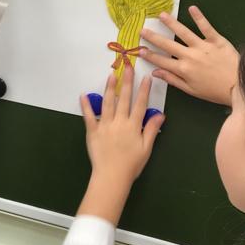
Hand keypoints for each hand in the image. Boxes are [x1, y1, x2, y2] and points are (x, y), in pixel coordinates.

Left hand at [76, 67, 163, 225]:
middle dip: (127, 82)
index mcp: (133, 126)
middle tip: (128, 68)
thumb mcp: (146, 148)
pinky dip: (86, 105)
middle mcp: (119, 122)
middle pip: (124, 99)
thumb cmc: (131, 164)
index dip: (144, 90)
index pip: (140, 104)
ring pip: (107, 103)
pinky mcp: (92, 131)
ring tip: (111, 76)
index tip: (146, 77)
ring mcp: (105, 125)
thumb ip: (151, 129)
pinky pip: (89, 116)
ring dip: (109, 88)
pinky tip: (84, 95)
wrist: (112, 176)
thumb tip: (160, 114)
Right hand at [139, 5, 238, 105]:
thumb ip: (173, 80)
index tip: (139, 50)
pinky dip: (199, 17)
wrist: (240, 87)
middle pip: (168, 45)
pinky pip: (206, 27)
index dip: (149, 55)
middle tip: (142, 30)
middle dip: (153, 37)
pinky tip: (191, 8)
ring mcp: (203, 47)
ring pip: (184, 32)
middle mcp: (190, 56)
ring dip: (171, 23)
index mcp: (183, 70)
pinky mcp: (217, 41)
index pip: (161, 61)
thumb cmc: (215, 91)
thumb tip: (155, 73)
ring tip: (162, 15)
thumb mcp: (191, 90)